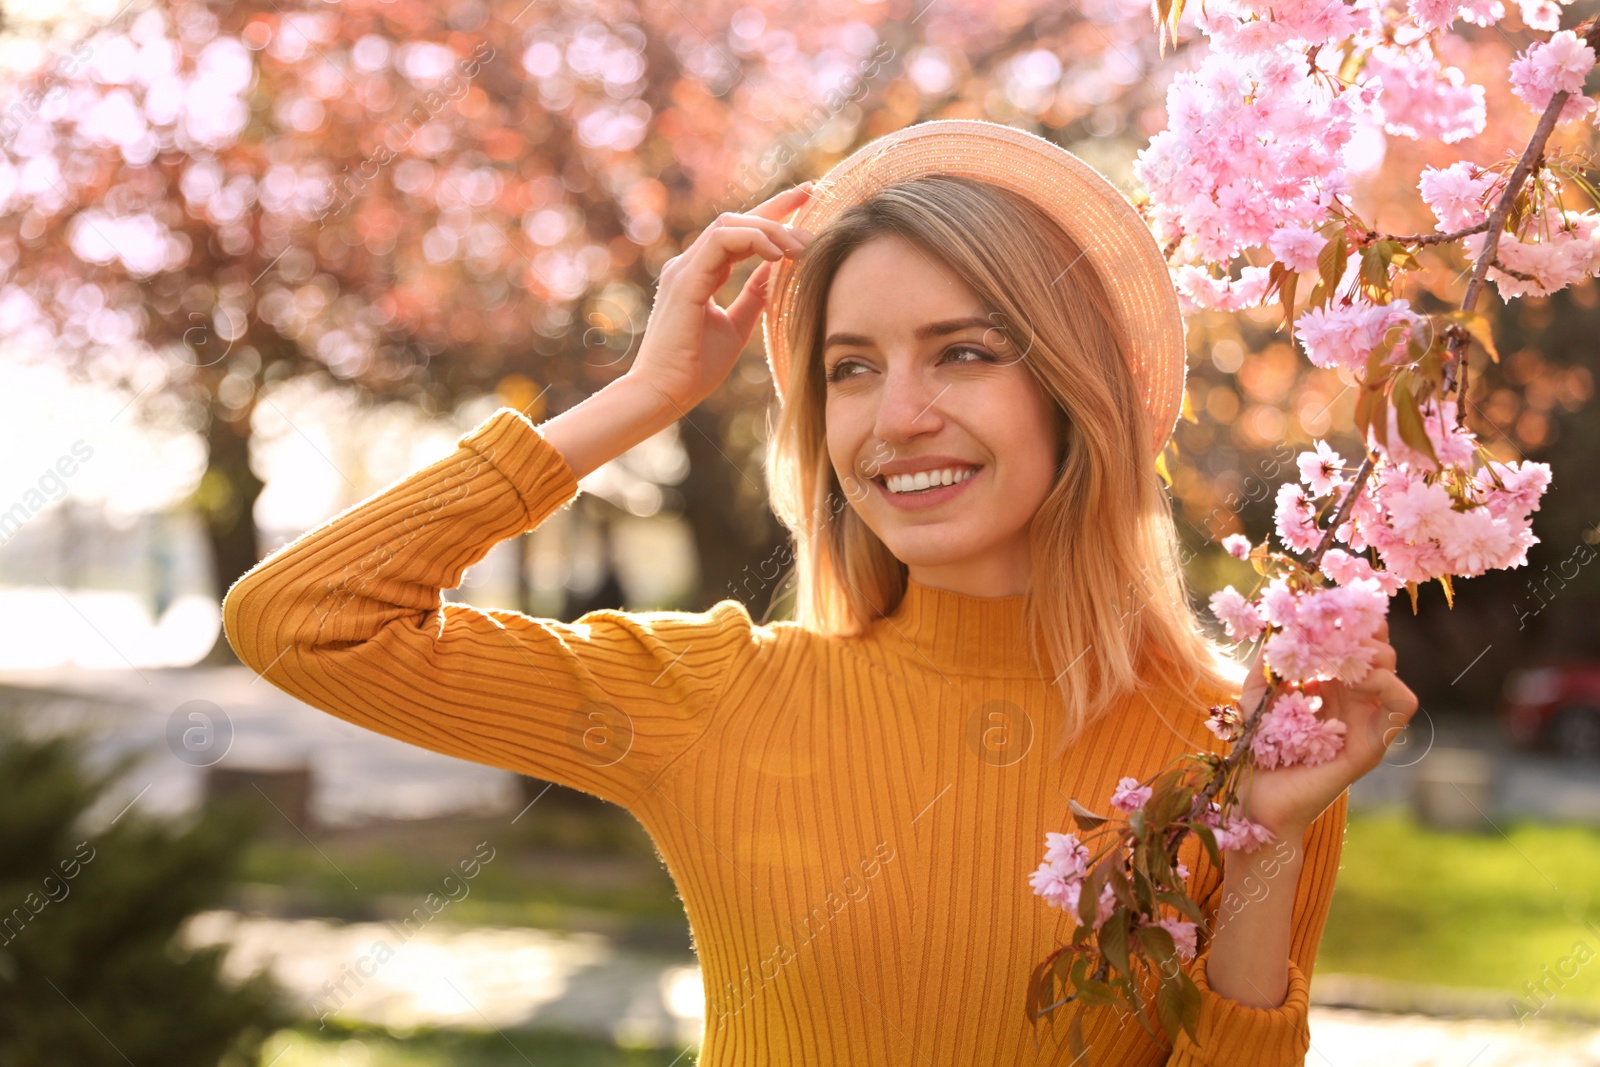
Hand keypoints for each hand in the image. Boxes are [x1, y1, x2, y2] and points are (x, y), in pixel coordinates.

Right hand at [627, 183, 815, 410]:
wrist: (664, 394)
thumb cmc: (695, 367)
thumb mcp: (737, 325)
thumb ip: (754, 295)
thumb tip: (777, 271)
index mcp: (699, 274)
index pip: (738, 233)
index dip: (772, 213)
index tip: (807, 198)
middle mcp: (689, 265)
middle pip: (735, 220)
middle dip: (777, 208)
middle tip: (814, 203)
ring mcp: (684, 269)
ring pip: (729, 225)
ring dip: (770, 229)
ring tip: (800, 245)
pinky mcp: (685, 280)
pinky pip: (721, 242)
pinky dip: (752, 241)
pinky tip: (777, 255)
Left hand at [1233, 614, 1418, 840]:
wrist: (1255, 803)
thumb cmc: (1254, 755)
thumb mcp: (1255, 698)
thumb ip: (1267, 665)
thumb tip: (1279, 630)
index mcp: (1327, 689)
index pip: (1351, 643)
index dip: (1343, 621)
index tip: (1319, 605)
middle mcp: (1350, 703)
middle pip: (1375, 649)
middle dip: (1357, 629)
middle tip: (1330, 626)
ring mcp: (1364, 723)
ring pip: (1391, 669)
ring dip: (1372, 651)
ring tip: (1342, 652)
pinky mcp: (1372, 746)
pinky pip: (1403, 705)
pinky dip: (1389, 683)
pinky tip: (1358, 678)